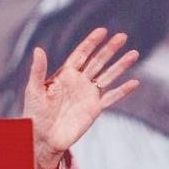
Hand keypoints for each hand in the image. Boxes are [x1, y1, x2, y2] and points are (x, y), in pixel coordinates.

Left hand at [23, 28, 138, 168]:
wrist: (42, 137)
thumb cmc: (34, 113)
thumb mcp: (33, 89)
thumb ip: (38, 70)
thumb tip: (38, 49)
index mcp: (64, 74)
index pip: (81, 54)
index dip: (91, 42)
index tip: (102, 30)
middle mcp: (79, 82)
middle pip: (97, 61)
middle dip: (109, 49)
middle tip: (122, 36)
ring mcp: (88, 95)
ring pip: (108, 76)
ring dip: (120, 65)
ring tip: (134, 53)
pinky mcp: (94, 109)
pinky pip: (111, 98)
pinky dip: (123, 91)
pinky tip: (134, 83)